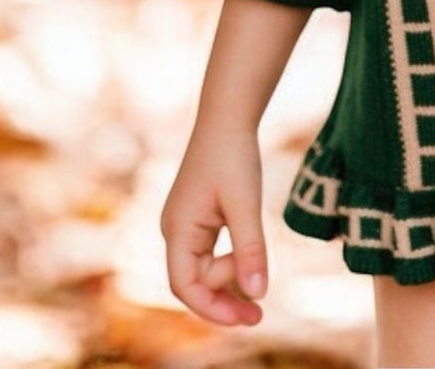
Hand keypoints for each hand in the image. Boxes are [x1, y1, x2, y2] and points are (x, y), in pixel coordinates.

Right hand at [160, 121, 269, 325]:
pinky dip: (230, 263)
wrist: (228, 116)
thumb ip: (250, 249)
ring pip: (204, 268)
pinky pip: (210, 252)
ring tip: (259, 298)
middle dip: (224, 299)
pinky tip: (252, 269)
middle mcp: (175, 230)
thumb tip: (258, 295)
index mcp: (178, 229)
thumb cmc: (233, 155)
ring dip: (229, 283)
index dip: (212, 308)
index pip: (186, 285)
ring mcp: (186, 224)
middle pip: (196, 281)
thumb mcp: (245, 203)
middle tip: (259, 316)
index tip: (245, 318)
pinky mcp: (199, 217)